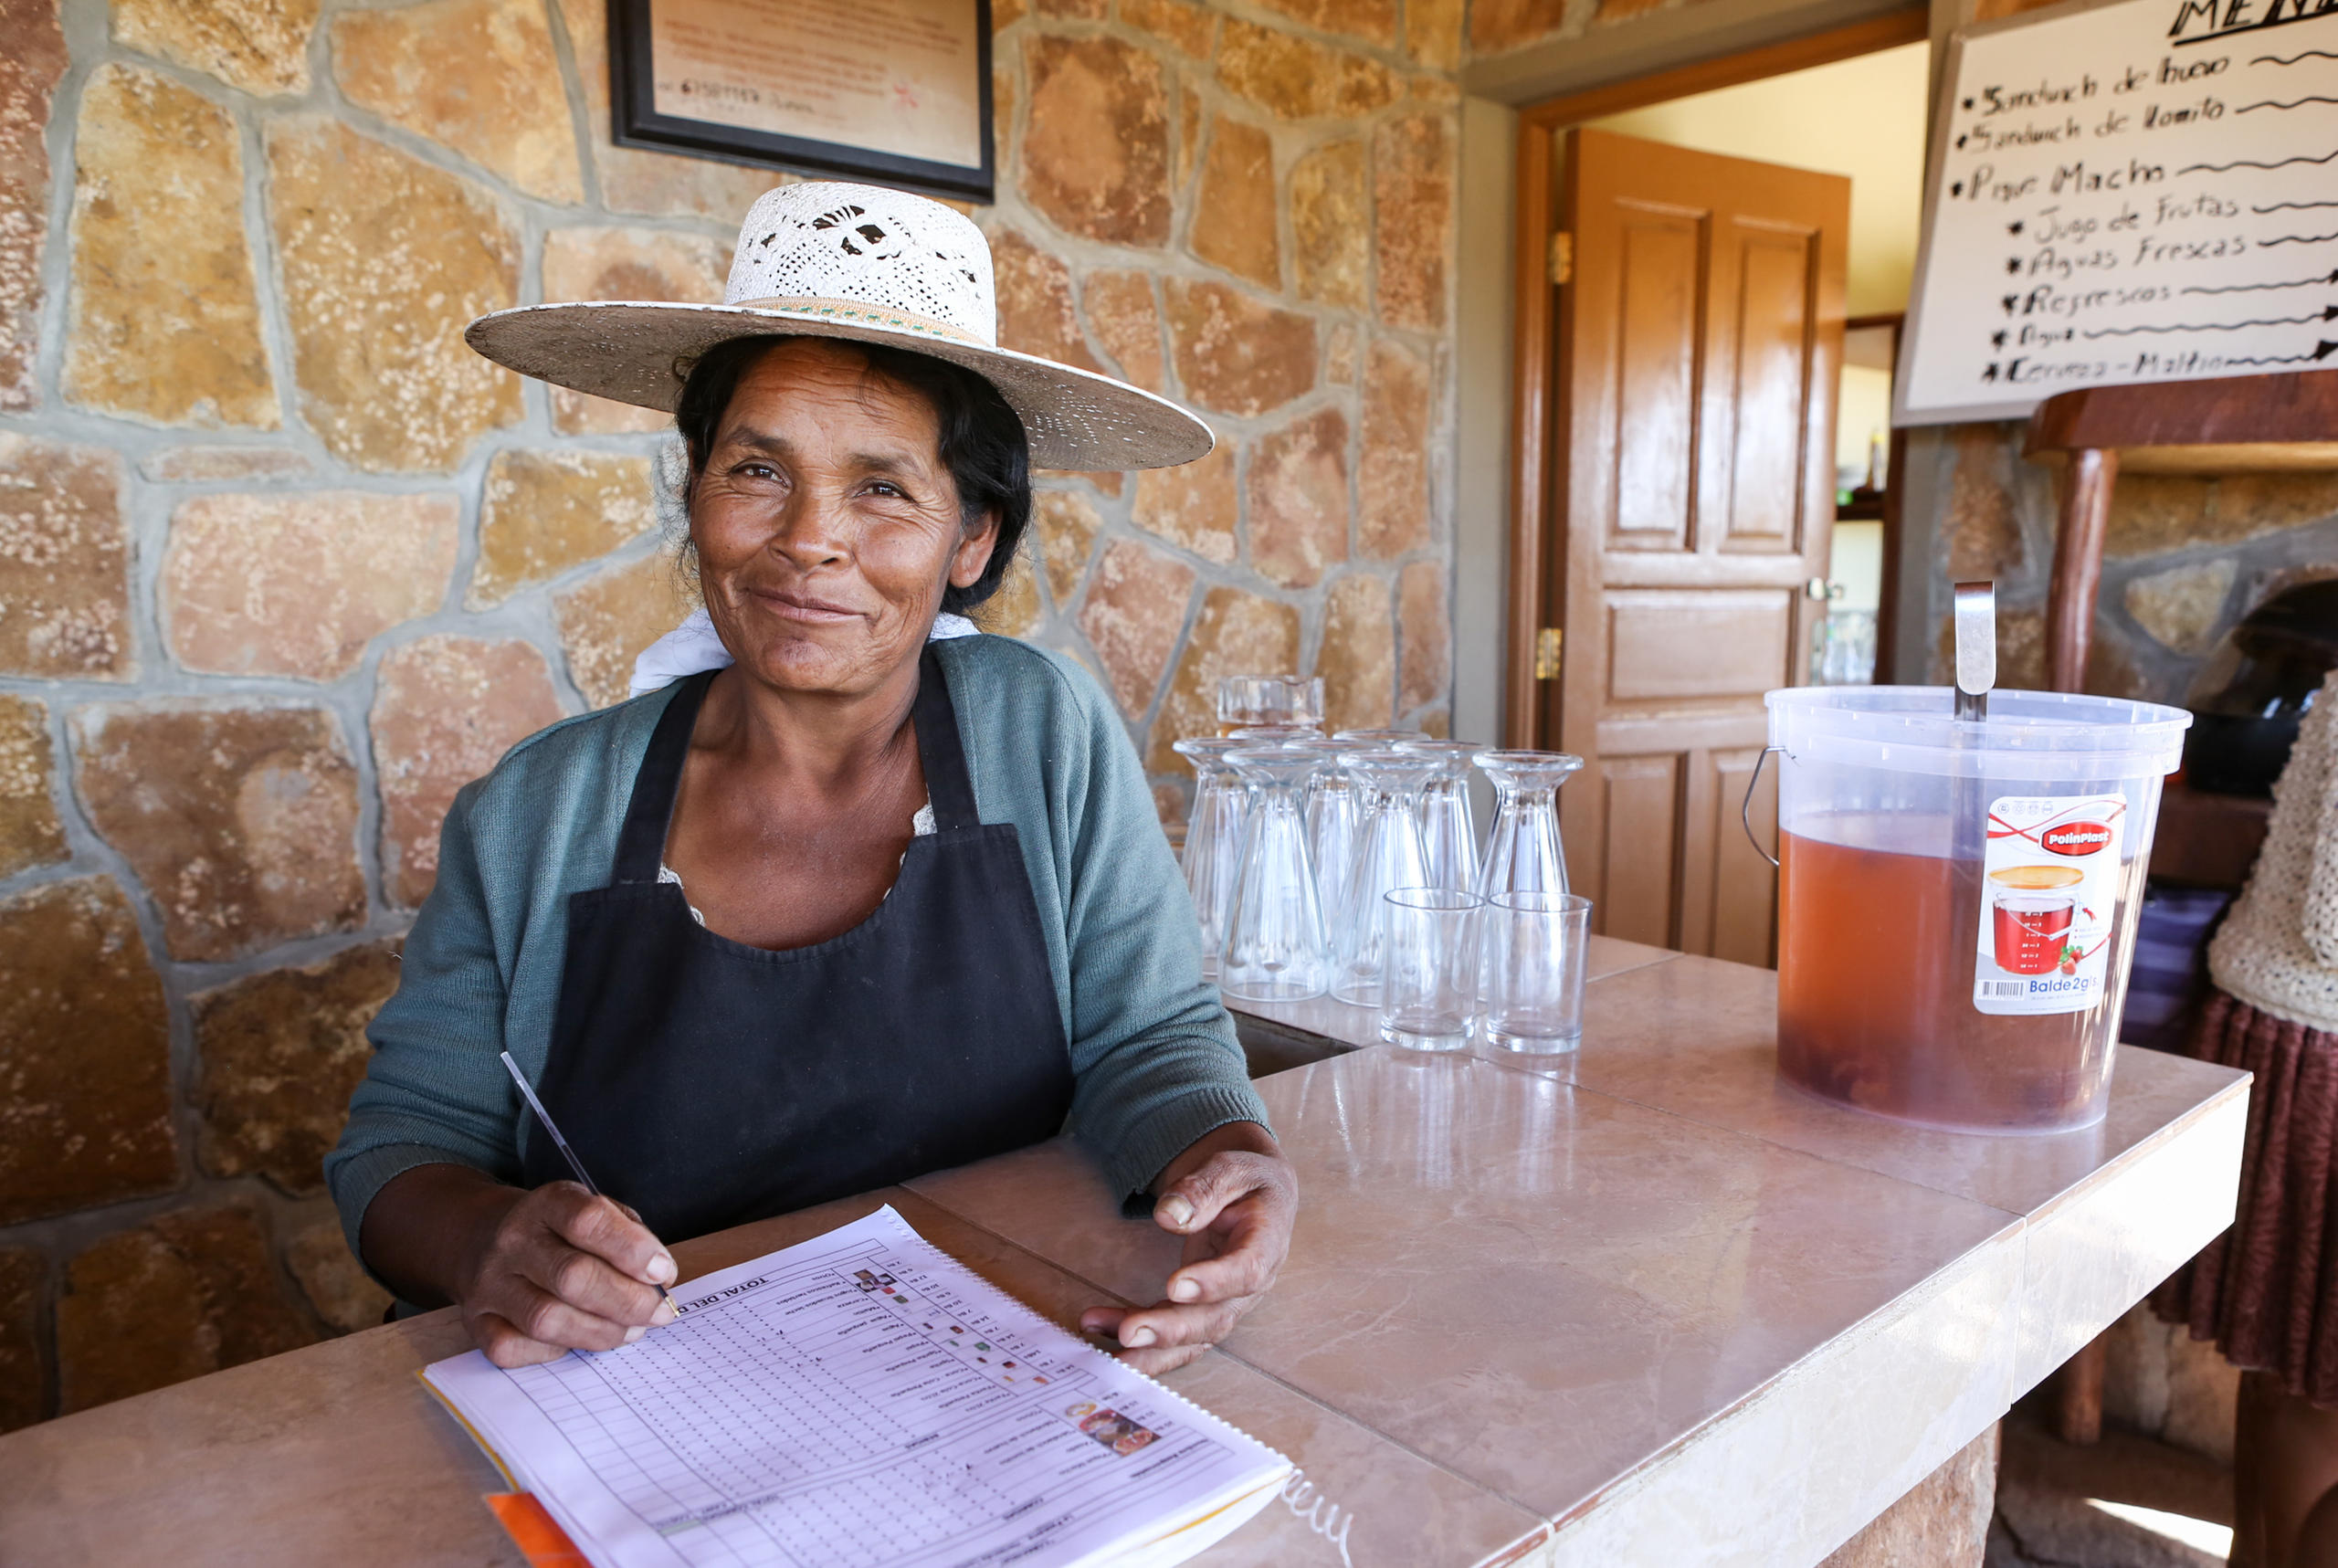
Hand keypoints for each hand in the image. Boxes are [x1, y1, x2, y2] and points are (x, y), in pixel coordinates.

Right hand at [452, 1181, 678, 1367]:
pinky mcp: (476, 1322)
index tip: (664, 1272)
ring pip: (547, 1319)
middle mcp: (513, 1240)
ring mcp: (489, 1283)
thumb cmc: (559, 1232)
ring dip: (601, 1332)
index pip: (588, 1220)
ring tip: (631, 1330)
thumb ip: (630, 1238)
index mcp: (548, 1203)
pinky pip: (516, 1347)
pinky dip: (556, 1350)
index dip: (633, 1249)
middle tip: (658, 1313)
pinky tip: (578, 1338)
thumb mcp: (596, 1212)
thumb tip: (660, 1279)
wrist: (483, 1239)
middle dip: (627, 1301)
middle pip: (572, 1276)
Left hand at [1078, 1123, 1295, 1374]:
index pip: (1246, 1270)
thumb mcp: (1231, 1169)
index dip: (1213, 1283)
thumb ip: (1203, 1189)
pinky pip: (1176, 1335)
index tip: (1175, 1285)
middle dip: (1171, 1330)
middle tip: (1129, 1332)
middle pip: (1215, 1318)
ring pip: (1194, 1338)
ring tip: (1109, 1351)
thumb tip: (1169, 1216)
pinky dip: (1141, 1341)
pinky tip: (1103, 1328)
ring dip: (1151, 1348)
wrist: (1256, 1194)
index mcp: (1266, 1242)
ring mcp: (1228, 1303)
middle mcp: (1251, 1284)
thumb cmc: (1245, 1180)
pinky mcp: (1204, 1310)